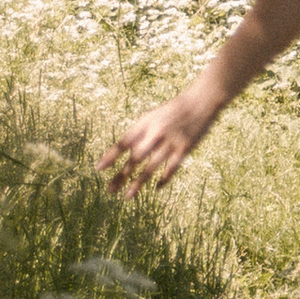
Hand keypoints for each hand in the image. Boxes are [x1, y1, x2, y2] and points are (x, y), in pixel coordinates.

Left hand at [100, 82, 220, 195]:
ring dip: (138, 183)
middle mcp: (155, 133)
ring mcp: (170, 142)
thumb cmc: (173, 111)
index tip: (98, 169)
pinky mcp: (185, 148)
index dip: (111, 156)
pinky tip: (156, 188)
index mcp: (145, 123)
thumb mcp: (153, 117)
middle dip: (121, 175)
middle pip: (135, 158)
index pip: (124, 142)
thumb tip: (125, 154)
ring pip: (151, 167)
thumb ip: (140, 134)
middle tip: (109, 191)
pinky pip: (171, 168)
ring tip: (127, 197)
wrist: (201, 101)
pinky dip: (163, 179)